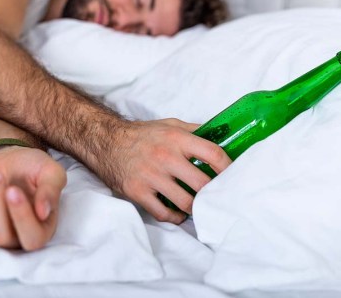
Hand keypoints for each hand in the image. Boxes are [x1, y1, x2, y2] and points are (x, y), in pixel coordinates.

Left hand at [0, 146, 66, 250]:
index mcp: (42, 229)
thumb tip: (43, 212)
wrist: (11, 159)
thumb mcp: (51, 172)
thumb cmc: (33, 167)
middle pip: (0, 237)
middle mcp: (17, 239)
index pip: (32, 239)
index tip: (12, 190)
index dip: (20, 217)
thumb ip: (51, 190)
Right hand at [103, 118, 231, 223]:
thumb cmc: (141, 134)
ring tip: (198, 205)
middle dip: (213, 193)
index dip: (228, 168)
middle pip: (202, 184)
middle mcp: (165, 157)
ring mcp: (151, 176)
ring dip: (195, 207)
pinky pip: (163, 213)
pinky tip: (178, 213)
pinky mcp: (137, 191)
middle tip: (216, 196)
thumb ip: (194, 130)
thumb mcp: (169, 124)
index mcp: (176, 138)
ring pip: (185, 203)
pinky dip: (175, 217)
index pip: (213, 154)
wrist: (106, 141)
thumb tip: (220, 136)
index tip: (233, 176)